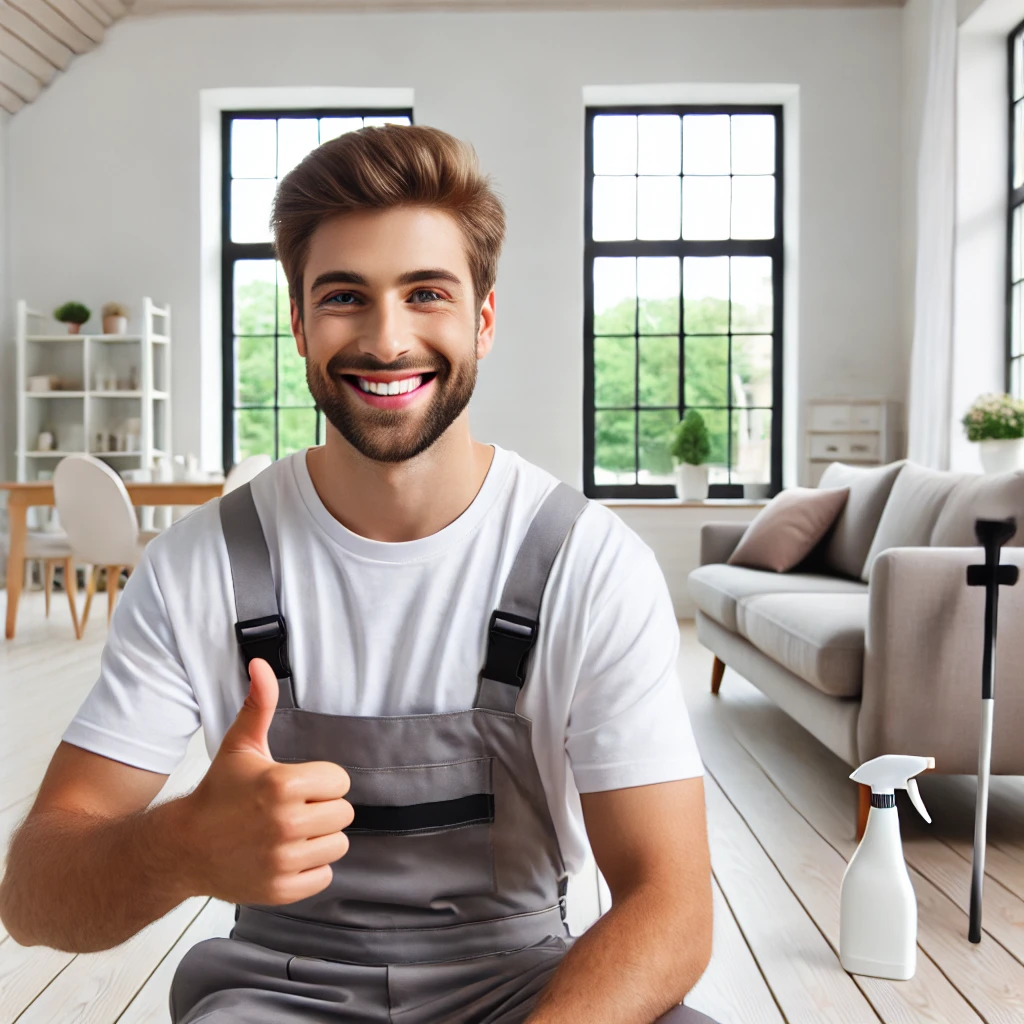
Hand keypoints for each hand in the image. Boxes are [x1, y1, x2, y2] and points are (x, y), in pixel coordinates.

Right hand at [181, 658, 353, 905]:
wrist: (182, 847)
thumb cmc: (218, 792)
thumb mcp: (240, 745)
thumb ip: (259, 704)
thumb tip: (261, 664)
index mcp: (283, 784)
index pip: (340, 781)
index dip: (321, 782)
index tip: (297, 785)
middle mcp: (286, 824)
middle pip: (343, 814)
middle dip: (321, 809)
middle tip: (291, 809)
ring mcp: (283, 860)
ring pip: (338, 845)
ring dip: (319, 839)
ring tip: (289, 832)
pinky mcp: (281, 890)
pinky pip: (324, 877)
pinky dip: (310, 869)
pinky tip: (285, 856)